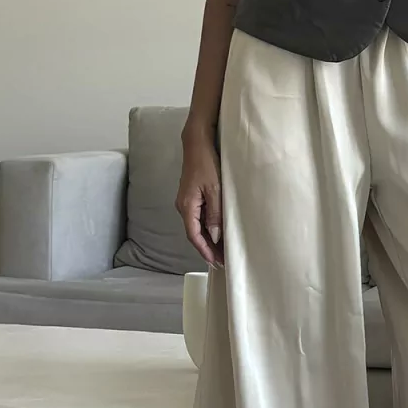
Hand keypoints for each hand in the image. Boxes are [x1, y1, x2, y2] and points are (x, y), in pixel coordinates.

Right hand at [175, 132, 224, 266]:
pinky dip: (208, 227)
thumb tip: (214, 236)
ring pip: (197, 226)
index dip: (205, 251)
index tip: (216, 263)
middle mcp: (183, 206)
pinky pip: (199, 217)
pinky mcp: (192, 196)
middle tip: (223, 260)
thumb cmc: (207, 163)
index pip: (194, 236)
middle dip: (208, 248)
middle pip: (195, 233)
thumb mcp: (215, 190)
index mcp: (187, 206)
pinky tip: (218, 231)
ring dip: (208, 238)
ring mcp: (187, 201)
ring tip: (223, 249)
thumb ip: (215, 214)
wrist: (197, 144)